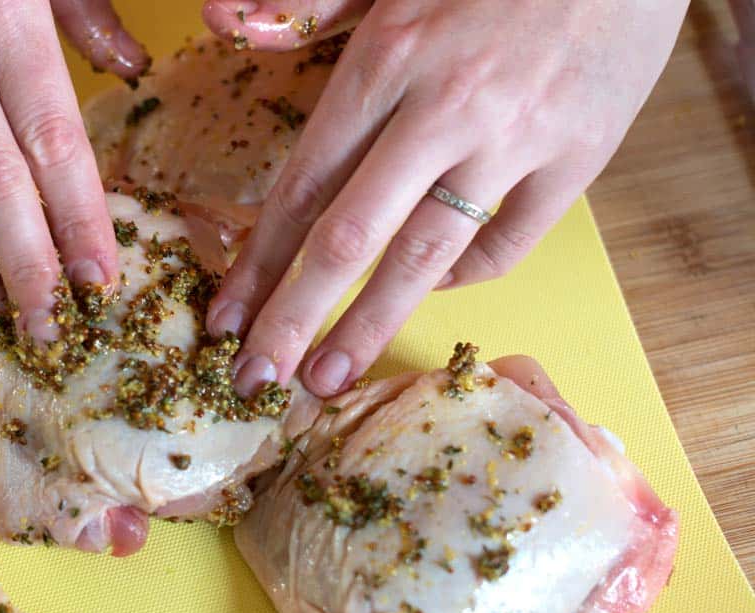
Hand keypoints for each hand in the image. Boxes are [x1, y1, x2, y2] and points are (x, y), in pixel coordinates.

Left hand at [201, 0, 687, 395]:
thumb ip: (309, 0)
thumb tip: (226, 20)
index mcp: (389, 58)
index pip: (303, 185)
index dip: (258, 262)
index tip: (227, 318)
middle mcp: (445, 107)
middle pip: (350, 237)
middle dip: (293, 318)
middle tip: (254, 380)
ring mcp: (516, 137)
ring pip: (425, 255)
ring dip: (366, 326)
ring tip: (324, 380)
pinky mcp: (580, 156)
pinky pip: (508, 242)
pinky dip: (463, 277)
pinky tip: (430, 289)